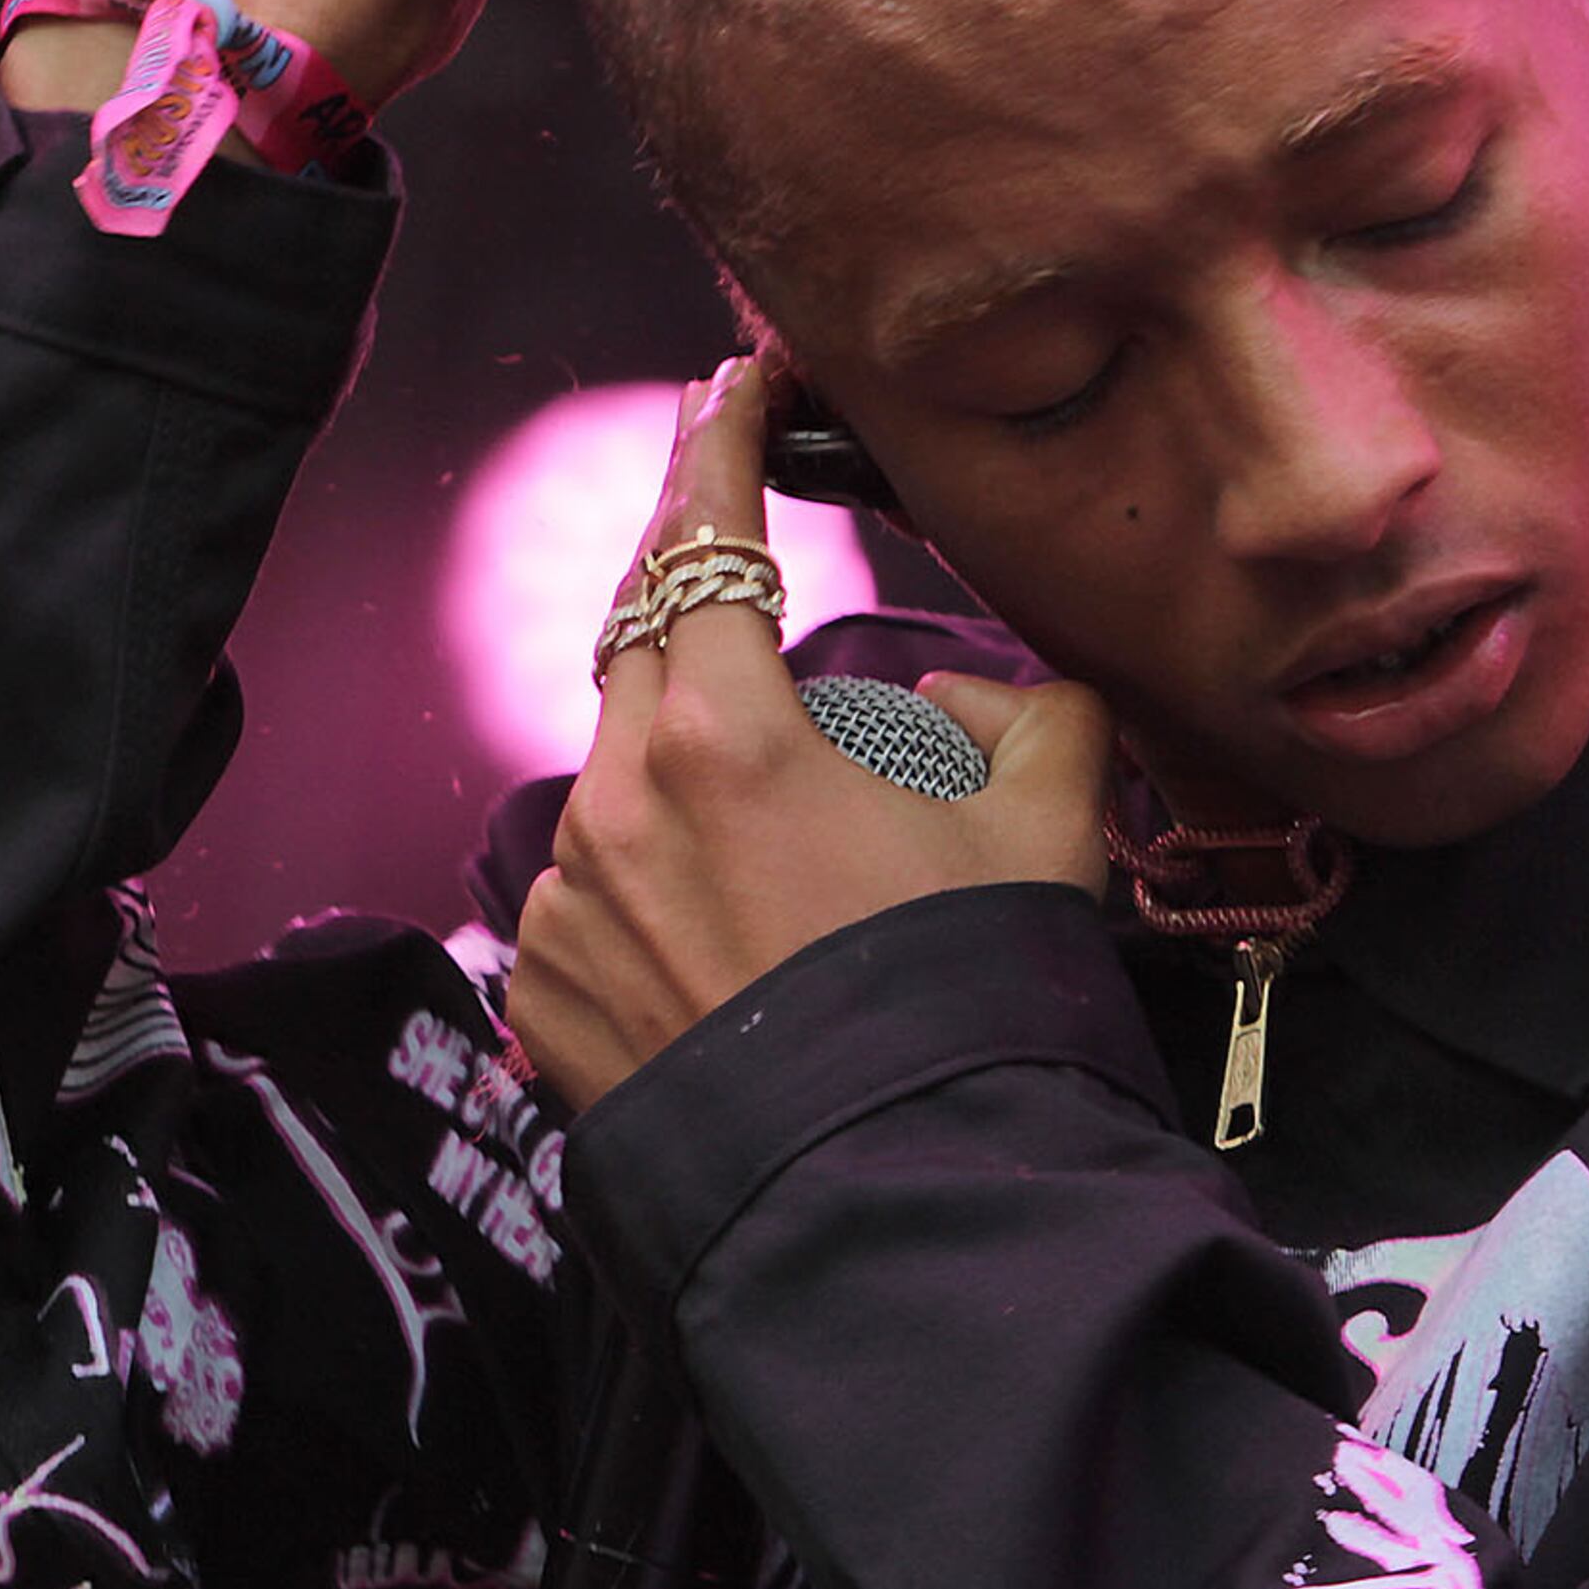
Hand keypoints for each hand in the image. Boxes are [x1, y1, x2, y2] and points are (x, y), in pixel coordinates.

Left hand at [506, 356, 1115, 1111]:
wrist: (892, 1206)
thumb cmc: (969, 1005)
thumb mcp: (1048, 828)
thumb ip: (1026, 713)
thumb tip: (960, 696)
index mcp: (725, 738)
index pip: (704, 544)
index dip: (719, 447)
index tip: (729, 383)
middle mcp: (617, 805)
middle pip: (643, 645)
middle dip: (697, 595)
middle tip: (747, 558)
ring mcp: (564, 904)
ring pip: (621, 779)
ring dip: (691, 772)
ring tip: (796, 851)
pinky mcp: (541, 988)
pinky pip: (591, 891)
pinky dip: (653, 883)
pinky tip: (735, 944)